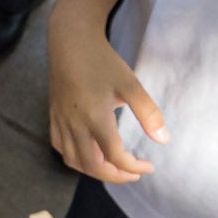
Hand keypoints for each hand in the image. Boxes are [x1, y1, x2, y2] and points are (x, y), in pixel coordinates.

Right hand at [43, 18, 166, 181]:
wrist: (71, 41)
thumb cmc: (102, 61)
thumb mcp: (131, 85)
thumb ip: (148, 113)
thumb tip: (164, 140)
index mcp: (95, 117)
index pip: (115, 156)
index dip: (134, 167)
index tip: (149, 166)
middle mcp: (75, 124)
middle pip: (92, 166)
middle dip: (115, 175)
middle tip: (134, 173)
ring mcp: (61, 121)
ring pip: (74, 161)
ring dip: (95, 170)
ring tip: (114, 167)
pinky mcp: (54, 116)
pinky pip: (61, 147)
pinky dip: (76, 158)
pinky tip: (90, 153)